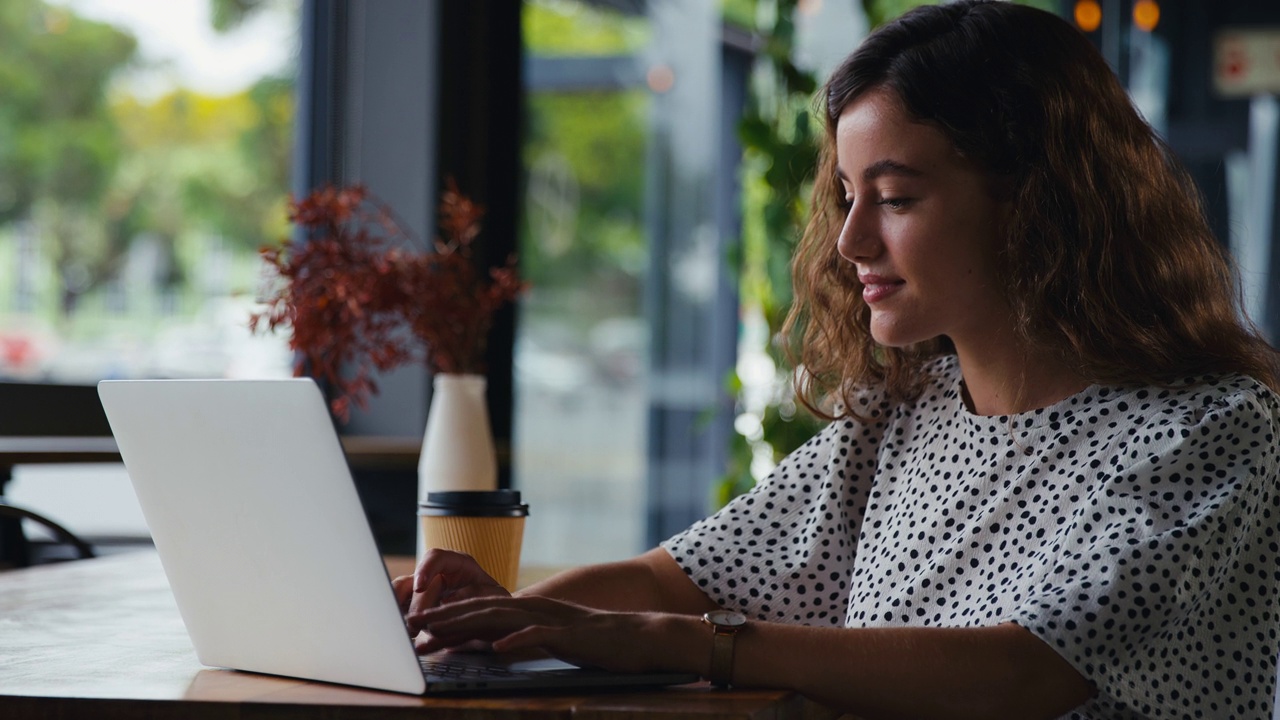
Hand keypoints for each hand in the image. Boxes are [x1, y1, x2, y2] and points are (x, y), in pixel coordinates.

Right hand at [392, 549, 511, 646]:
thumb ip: (475, 594)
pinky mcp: (416, 610)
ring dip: (401, 613)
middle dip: (414, 603)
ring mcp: (423, 593)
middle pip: (414, 581)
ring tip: (409, 632)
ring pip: (400, 595)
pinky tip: (404, 636)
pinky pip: (401, 613)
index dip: (425, 569)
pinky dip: (401, 623)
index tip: (420, 587)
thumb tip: (449, 600)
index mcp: (457, 564)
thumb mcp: (494, 597)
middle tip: (416, 622)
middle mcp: (436, 575)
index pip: (436, 557)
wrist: (496, 621)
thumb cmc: (496, 604)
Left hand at [414, 594, 695, 674]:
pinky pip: (540, 636)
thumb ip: (527, 639)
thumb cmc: (600, 644)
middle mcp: (537, 609)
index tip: (420, 625)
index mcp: (531, 612)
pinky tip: (496, 649)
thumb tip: (496, 646)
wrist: (643, 636)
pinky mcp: (570, 634)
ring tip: (439, 632)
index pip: (482, 610)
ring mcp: (553, 620)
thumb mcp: (555, 640)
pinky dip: (517, 641)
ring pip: (502, 618)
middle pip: (482, 609)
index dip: (449, 615)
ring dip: (467, 625)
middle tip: (413, 624)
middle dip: (445, 616)